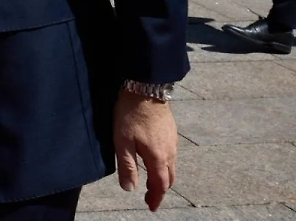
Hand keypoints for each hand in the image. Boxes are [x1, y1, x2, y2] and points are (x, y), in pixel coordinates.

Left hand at [113, 91, 177, 210]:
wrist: (146, 88)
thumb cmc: (131, 114)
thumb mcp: (122, 141)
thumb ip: (127, 165)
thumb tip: (130, 188)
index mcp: (158, 157)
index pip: (161, 184)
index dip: (156, 197)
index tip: (151, 206)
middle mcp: (170, 151)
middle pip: (169, 177)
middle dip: (161, 190)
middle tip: (151, 197)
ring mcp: (173, 140)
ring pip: (172, 166)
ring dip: (164, 177)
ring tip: (153, 182)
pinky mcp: (171, 131)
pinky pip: (172, 154)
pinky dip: (165, 164)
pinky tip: (156, 160)